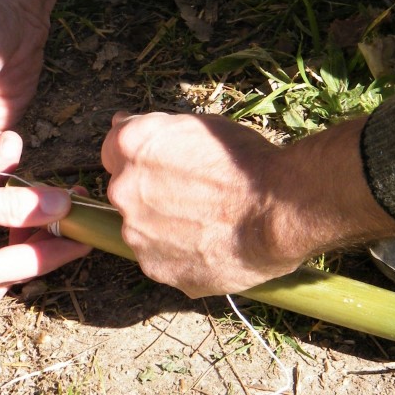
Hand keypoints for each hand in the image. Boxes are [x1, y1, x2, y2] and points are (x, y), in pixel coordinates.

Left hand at [101, 113, 394, 297]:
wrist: (281, 208)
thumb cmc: (248, 161)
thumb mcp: (202, 126)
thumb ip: (156, 130)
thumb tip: (123, 123)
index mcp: (131, 147)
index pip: (113, 152)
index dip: (143, 159)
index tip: (166, 166)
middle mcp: (124, 192)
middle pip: (127, 195)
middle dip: (153, 196)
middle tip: (197, 197)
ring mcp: (138, 237)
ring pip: (144, 232)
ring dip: (166, 229)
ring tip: (210, 225)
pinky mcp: (160, 271)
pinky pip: (165, 262)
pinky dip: (183, 258)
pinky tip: (213, 247)